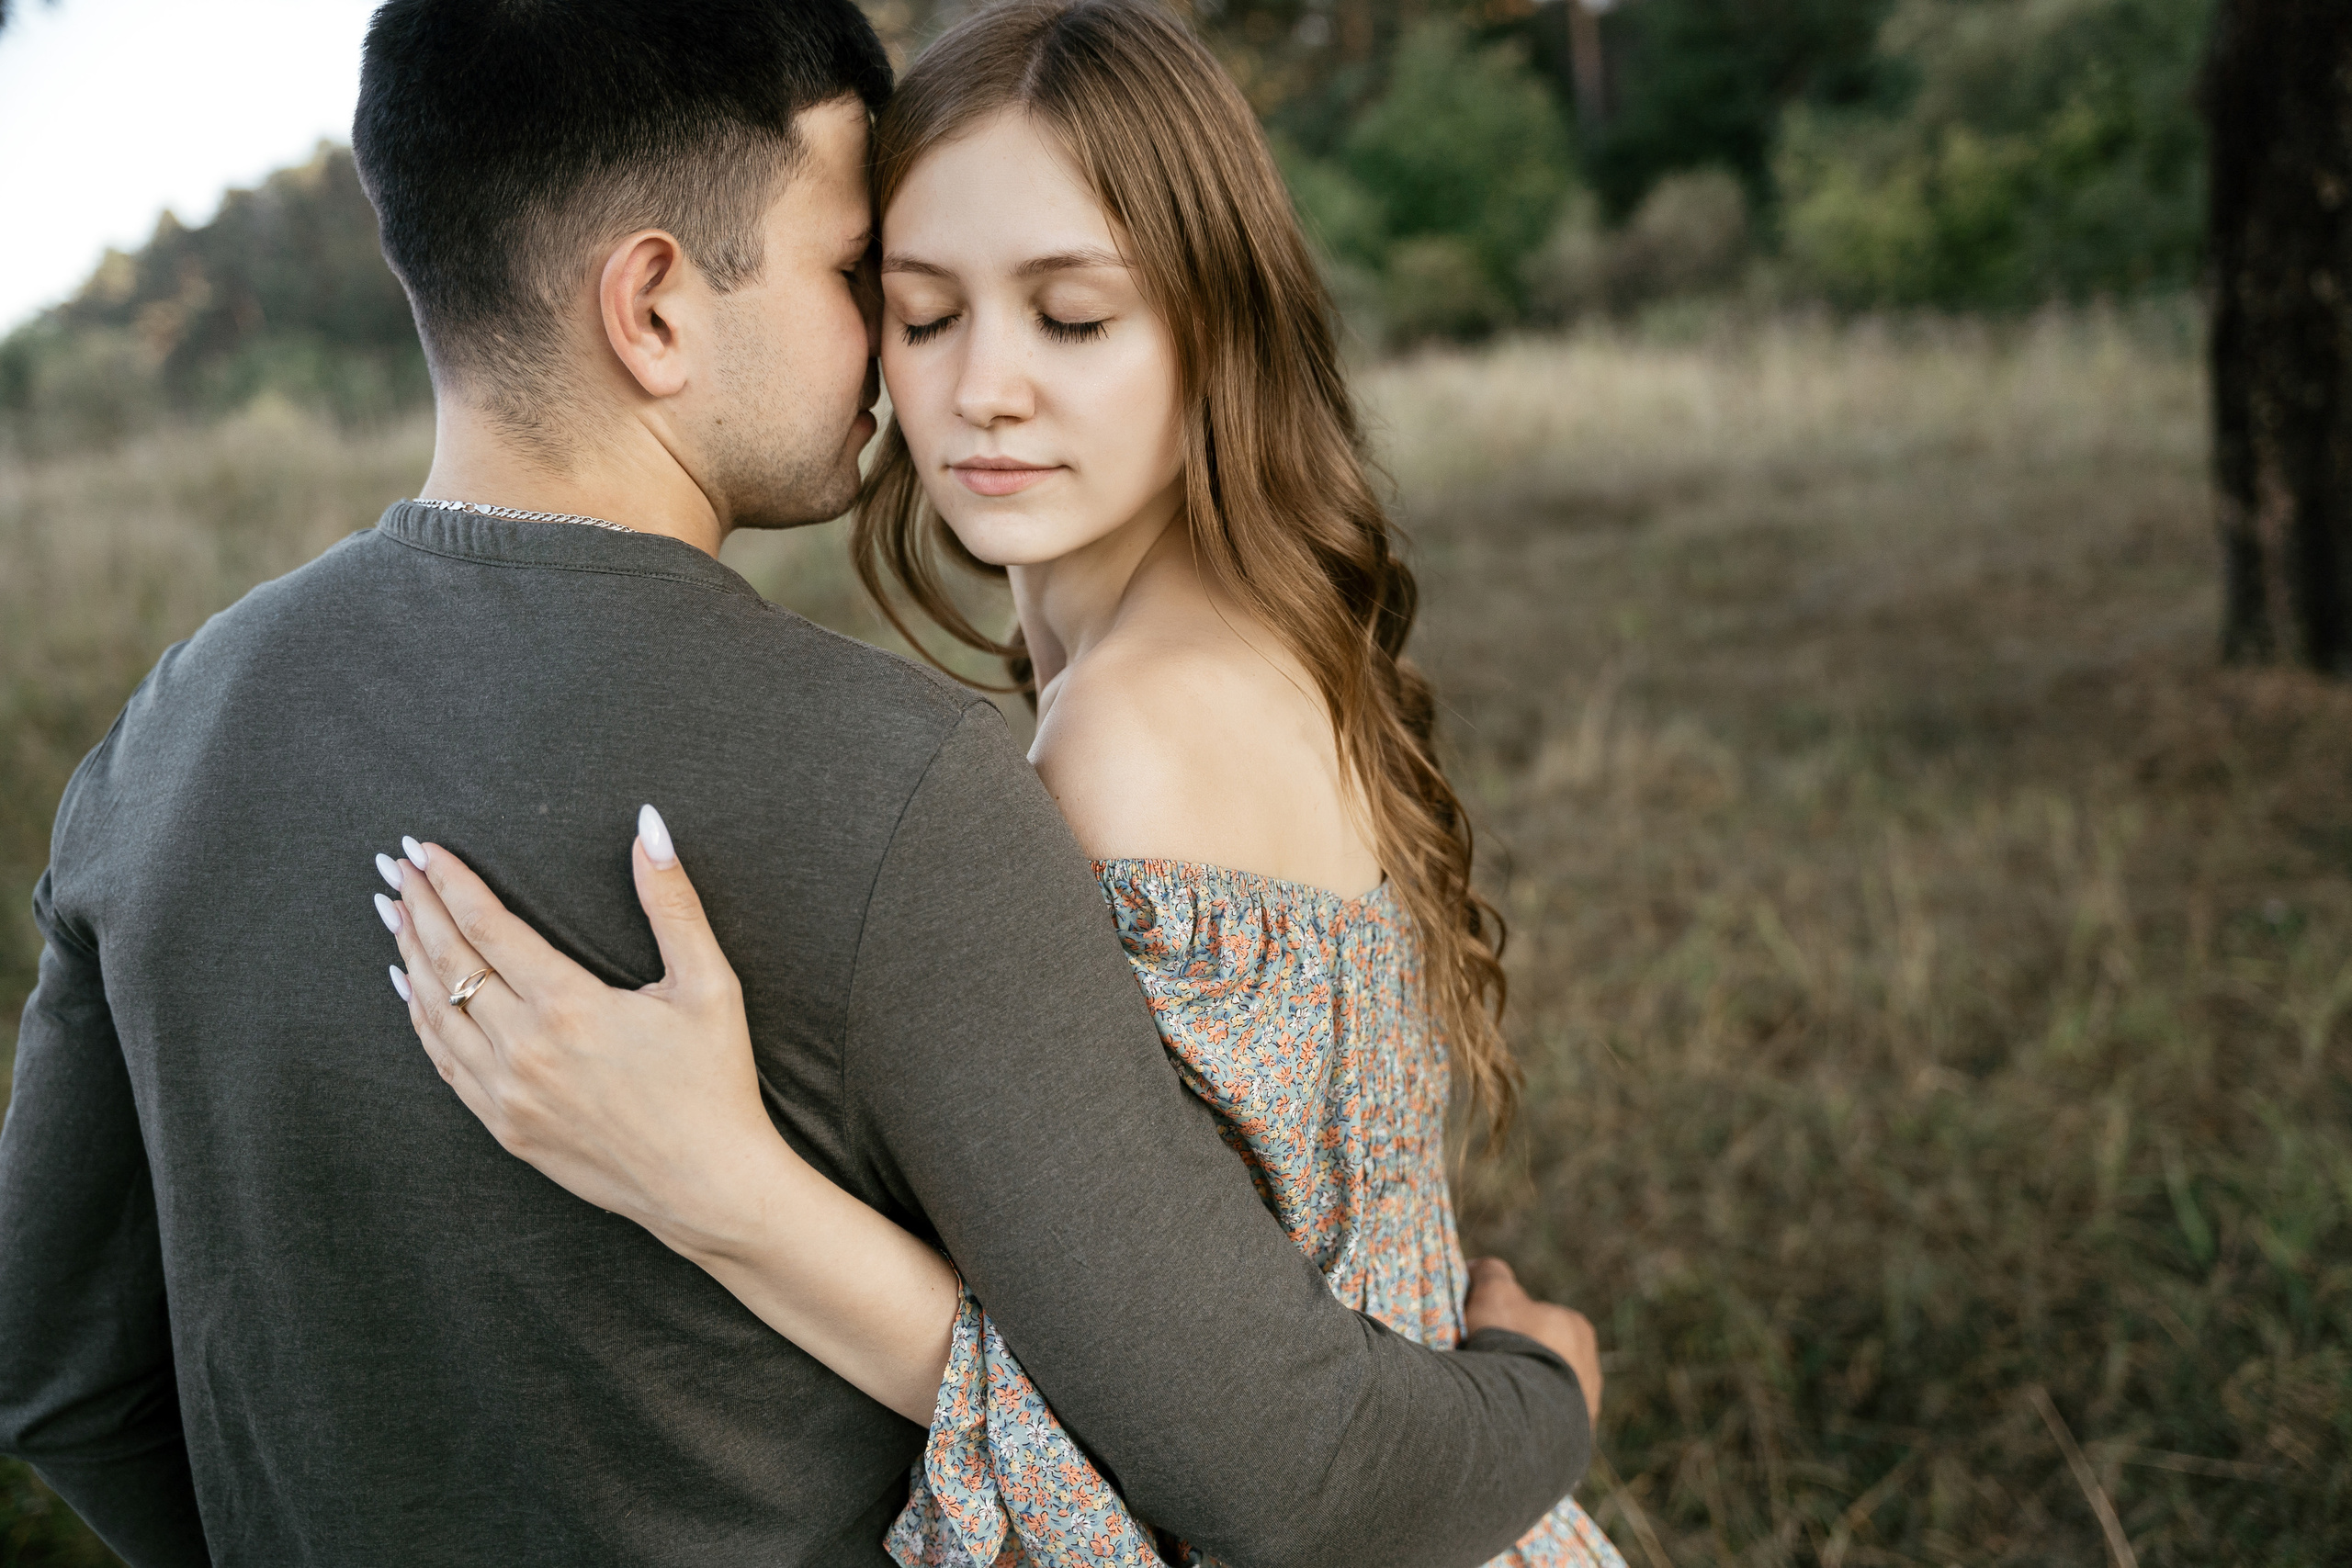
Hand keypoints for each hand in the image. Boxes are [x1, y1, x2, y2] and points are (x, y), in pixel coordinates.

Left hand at [371, 809, 960, 1422]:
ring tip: (394, 914)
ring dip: (410, 958)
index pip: (488, 927)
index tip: (424, 849)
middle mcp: (524, 1049)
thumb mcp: (709, 985)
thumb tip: (649, 827)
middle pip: (449, 963)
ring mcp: (507, 1094)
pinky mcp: (505, 1128)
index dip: (452, 883)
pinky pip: (444, 1063)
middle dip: (418, 908)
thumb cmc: (716, 1083)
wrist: (708, 1187)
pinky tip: (411, 990)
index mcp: (569, 1006)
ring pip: (436, 1014)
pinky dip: (420, 1020)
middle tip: (395, 867)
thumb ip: (672, 903)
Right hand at [1462, 1257, 1601, 1425]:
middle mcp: (1590, 1369)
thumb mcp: (1494, 1292)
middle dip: (1517, 1366)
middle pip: (1543, 1361)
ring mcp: (1584, 1411)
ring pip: (1544, 1399)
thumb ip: (1491, 1273)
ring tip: (1487, 1405)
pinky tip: (1499, 1429)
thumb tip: (1479, 1267)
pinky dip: (1523, 1428)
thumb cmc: (1510, 1345)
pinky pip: (1543, 1432)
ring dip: (1520, 1400)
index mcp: (1576, 1330)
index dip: (1507, 1325)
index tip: (1483, 1336)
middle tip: (1483, 1372)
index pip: (1539, 1321)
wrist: (1521, 1415)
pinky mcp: (1573, 1445)